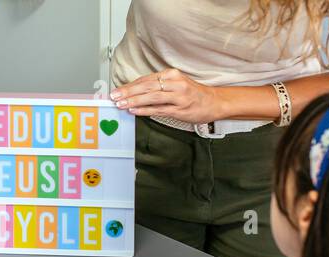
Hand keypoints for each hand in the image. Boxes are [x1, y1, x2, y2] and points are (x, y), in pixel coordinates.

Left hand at [110, 68, 224, 124]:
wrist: (214, 102)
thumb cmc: (192, 93)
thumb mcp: (175, 84)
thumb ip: (157, 86)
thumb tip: (134, 91)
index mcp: (172, 74)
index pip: (146, 79)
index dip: (130, 85)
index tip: (117, 90)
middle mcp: (175, 83)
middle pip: (147, 86)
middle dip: (128, 92)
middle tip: (114, 96)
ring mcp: (178, 96)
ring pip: (152, 97)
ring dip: (134, 100)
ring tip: (121, 104)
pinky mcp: (180, 109)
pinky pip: (159, 109)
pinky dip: (145, 110)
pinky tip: (134, 110)